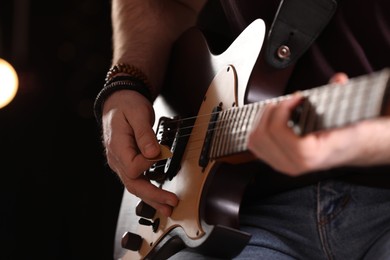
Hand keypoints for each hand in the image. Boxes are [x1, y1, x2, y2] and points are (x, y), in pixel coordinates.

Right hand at [101, 90, 178, 216]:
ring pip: (134, 186)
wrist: (118, 102)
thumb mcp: (137, 113)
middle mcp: (117, 158)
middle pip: (133, 184)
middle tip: (171, 203)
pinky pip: (136, 180)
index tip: (161, 153)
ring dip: (151, 198)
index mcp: (117, 146)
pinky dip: (148, 190)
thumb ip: (144, 134)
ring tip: (167, 207)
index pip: (132, 167)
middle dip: (153, 195)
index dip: (148, 163)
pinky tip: (159, 197)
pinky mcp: (127, 162)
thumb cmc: (127, 105)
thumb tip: (154, 153)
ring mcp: (121, 162)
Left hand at [247, 73, 389, 175]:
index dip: (283, 109)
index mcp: (311, 155)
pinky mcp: (275, 162)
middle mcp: (294, 164)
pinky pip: (255, 144)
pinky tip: (272, 118)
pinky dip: (259, 127)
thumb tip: (338, 79)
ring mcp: (282, 165)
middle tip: (287, 100)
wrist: (351, 148)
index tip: (297, 97)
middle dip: (272, 110)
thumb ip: (341, 96)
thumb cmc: (348, 131)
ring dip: (263, 118)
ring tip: (279, 108)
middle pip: (263, 133)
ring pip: (255, 139)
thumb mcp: (349, 113)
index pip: (279, 131)